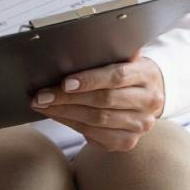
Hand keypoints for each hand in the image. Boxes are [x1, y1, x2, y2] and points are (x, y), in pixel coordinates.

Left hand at [29, 51, 165, 151]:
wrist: (146, 97)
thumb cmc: (126, 73)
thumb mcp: (123, 58)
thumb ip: (108, 54)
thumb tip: (75, 48)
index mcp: (147, 75)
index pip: (117, 77)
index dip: (90, 80)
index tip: (65, 83)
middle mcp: (148, 102)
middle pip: (103, 101)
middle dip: (68, 98)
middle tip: (41, 95)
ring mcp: (139, 125)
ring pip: (96, 120)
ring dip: (64, 112)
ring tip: (42, 104)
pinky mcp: (127, 141)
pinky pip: (94, 135)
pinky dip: (70, 124)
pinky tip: (55, 114)